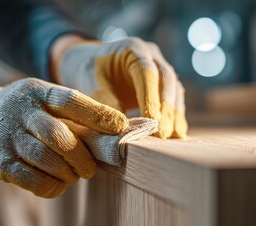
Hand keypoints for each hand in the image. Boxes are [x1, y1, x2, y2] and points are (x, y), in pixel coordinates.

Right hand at [0, 78, 127, 197]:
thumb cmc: (23, 112)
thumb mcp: (41, 100)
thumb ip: (69, 113)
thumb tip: (112, 131)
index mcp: (37, 92)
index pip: (69, 100)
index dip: (96, 114)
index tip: (119, 127)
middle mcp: (20, 111)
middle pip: (59, 136)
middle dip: (81, 157)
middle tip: (90, 169)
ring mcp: (6, 136)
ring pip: (46, 160)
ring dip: (66, 174)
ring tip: (72, 176)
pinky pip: (30, 179)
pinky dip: (49, 186)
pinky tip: (56, 185)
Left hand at [53, 36, 187, 138]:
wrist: (89, 64)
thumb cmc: (89, 73)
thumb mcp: (92, 84)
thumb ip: (106, 101)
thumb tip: (123, 125)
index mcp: (132, 49)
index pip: (146, 72)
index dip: (150, 97)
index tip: (151, 120)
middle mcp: (151, 55)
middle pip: (165, 80)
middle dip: (166, 108)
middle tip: (162, 133)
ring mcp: (159, 67)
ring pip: (174, 89)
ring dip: (173, 113)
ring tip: (171, 137)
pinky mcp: (162, 83)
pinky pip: (174, 97)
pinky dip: (175, 115)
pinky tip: (176, 133)